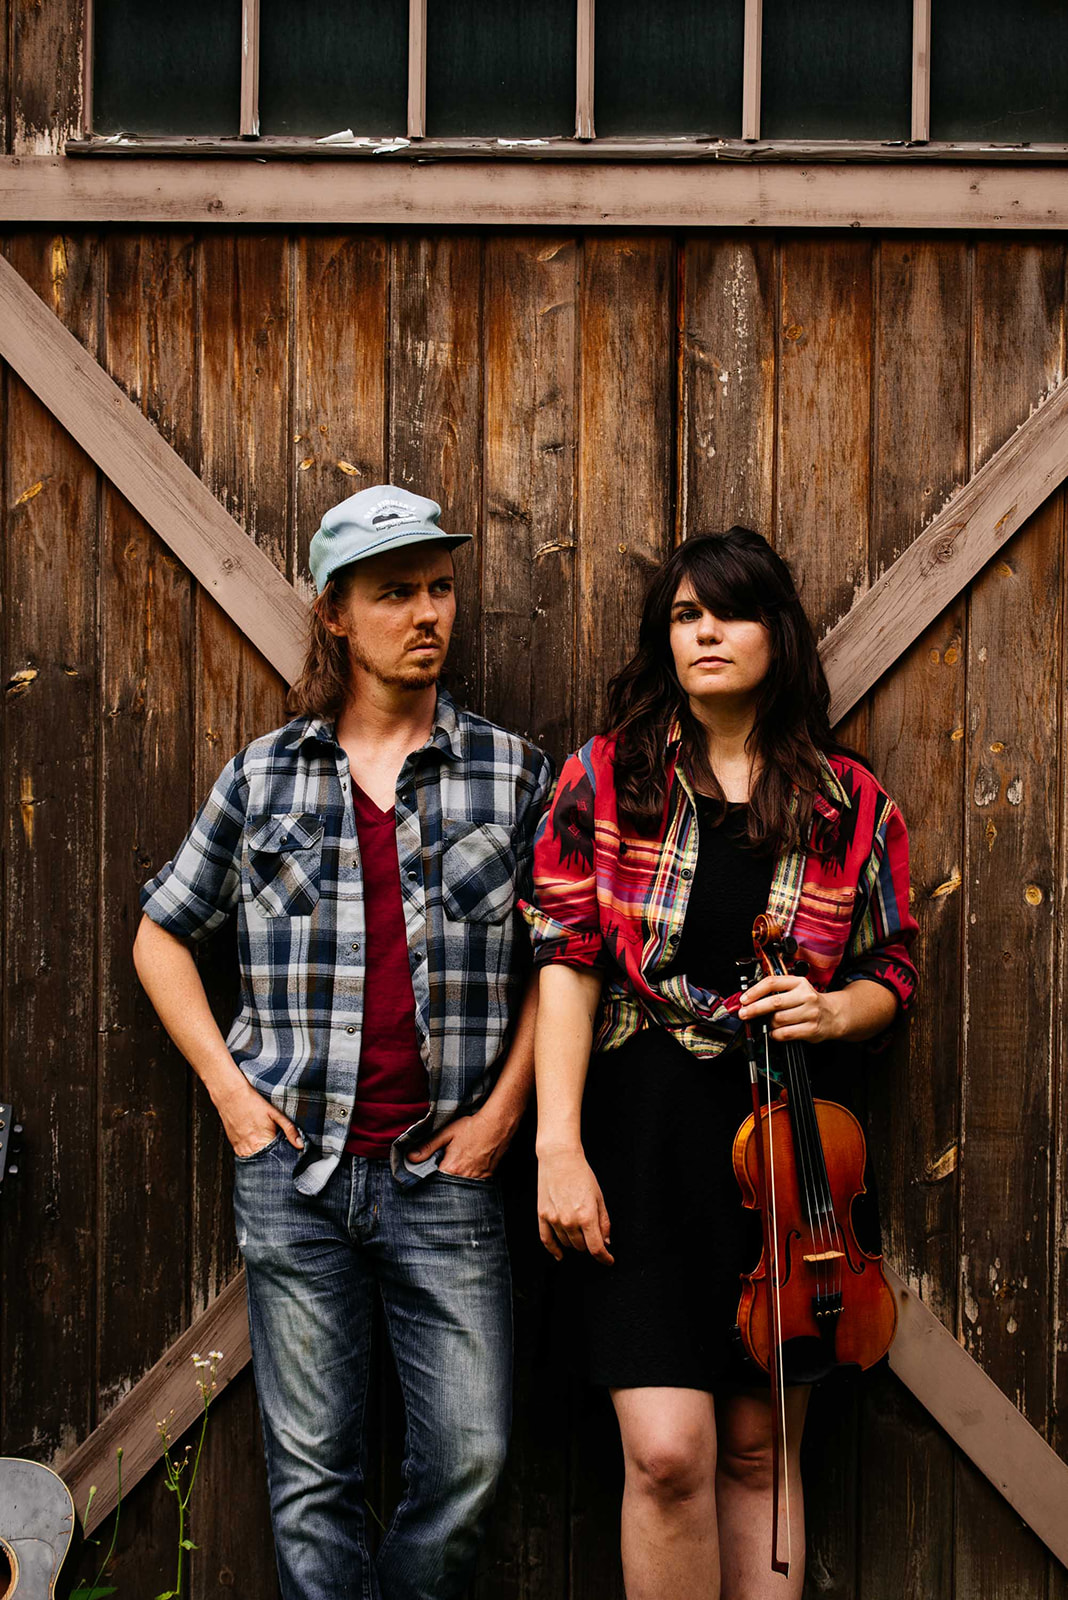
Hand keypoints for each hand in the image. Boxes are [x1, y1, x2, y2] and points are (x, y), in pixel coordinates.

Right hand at [216, 1077, 302, 1157]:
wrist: (231, 1096)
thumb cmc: (253, 1103)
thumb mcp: (275, 1113)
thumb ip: (290, 1129)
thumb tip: (301, 1144)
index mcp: (261, 1142)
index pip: (276, 1160)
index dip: (284, 1159)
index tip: (288, 1155)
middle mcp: (249, 1149)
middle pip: (266, 1163)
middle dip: (274, 1159)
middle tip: (278, 1148)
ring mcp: (240, 1149)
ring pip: (255, 1161)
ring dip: (263, 1157)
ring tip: (267, 1144)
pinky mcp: (234, 1147)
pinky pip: (246, 1156)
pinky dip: (253, 1153)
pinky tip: (257, 1143)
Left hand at [410, 1107, 512, 1180]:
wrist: (497, 1125)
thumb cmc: (472, 1127)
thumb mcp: (447, 1133)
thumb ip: (428, 1146)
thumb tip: (410, 1157)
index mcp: (451, 1168)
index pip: (434, 1183)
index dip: (429, 1180)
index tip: (427, 1174)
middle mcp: (464, 1178)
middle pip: (448, 1187)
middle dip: (442, 1184)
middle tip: (440, 1174)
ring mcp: (477, 1179)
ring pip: (461, 1188)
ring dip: (455, 1183)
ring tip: (456, 1169)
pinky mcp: (487, 1178)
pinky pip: (474, 1185)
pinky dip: (468, 1181)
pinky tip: (467, 1170)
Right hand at [536, 1147, 613, 1264]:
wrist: (560, 1158)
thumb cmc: (582, 1174)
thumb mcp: (599, 1197)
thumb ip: (604, 1221)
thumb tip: (605, 1242)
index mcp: (587, 1216)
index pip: (596, 1248)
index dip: (604, 1258)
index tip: (608, 1260)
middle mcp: (570, 1221)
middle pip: (581, 1247)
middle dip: (589, 1244)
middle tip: (592, 1234)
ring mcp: (554, 1219)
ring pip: (567, 1244)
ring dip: (575, 1243)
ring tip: (578, 1230)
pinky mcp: (542, 1215)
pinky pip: (546, 1240)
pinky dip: (553, 1250)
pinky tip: (559, 1255)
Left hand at [737, 973, 841, 1043]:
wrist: (833, 1015)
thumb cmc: (809, 1002)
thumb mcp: (796, 989)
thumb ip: (777, 991)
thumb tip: (750, 999)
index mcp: (799, 983)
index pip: (772, 982)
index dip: (755, 991)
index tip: (744, 999)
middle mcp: (806, 996)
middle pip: (774, 1002)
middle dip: (754, 1009)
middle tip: (744, 1013)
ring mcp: (810, 1013)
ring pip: (778, 1019)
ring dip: (768, 1024)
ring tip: (767, 1024)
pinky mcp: (811, 1029)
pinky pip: (785, 1033)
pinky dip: (775, 1034)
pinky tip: (775, 1032)